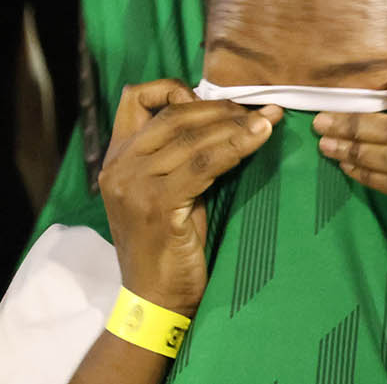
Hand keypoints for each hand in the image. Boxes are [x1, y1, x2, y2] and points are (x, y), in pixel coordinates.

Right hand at [98, 79, 282, 315]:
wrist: (155, 299)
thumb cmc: (170, 244)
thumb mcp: (169, 190)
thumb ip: (180, 154)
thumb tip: (226, 116)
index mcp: (116, 158)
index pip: (135, 98)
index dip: (176, 89)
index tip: (218, 101)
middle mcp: (119, 166)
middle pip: (175, 114)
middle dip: (223, 108)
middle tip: (261, 110)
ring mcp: (134, 185)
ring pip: (193, 137)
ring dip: (237, 125)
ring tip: (270, 120)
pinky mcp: (156, 205)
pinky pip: (204, 164)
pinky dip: (236, 147)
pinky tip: (259, 140)